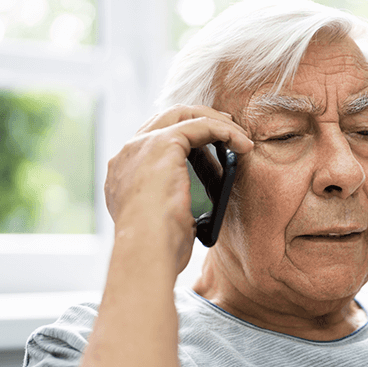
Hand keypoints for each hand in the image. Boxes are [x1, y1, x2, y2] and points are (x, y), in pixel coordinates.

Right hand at [104, 105, 252, 273]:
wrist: (145, 251)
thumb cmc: (158, 250)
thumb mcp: (164, 224)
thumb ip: (173, 211)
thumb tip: (196, 217)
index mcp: (124, 174)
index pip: (153, 141)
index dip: (184, 139)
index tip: (210, 148)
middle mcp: (128, 154)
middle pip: (166, 119)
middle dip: (200, 119)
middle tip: (228, 131)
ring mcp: (142, 146)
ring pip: (183, 115)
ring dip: (216, 122)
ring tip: (241, 137)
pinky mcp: (163, 144)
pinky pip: (200, 125)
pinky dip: (225, 131)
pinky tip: (244, 145)